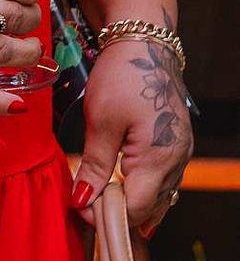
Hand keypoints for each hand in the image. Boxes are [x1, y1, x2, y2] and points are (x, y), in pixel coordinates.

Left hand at [71, 36, 192, 234]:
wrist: (145, 45)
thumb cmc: (122, 77)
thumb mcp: (100, 121)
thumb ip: (95, 166)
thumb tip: (83, 202)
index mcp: (158, 157)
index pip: (134, 208)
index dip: (105, 215)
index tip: (80, 209)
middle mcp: (177, 161)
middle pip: (149, 209)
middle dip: (119, 215)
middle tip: (87, 209)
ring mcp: (180, 154)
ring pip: (159, 198)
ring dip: (132, 206)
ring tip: (102, 206)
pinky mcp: (177, 147)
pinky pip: (164, 183)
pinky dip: (144, 192)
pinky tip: (124, 193)